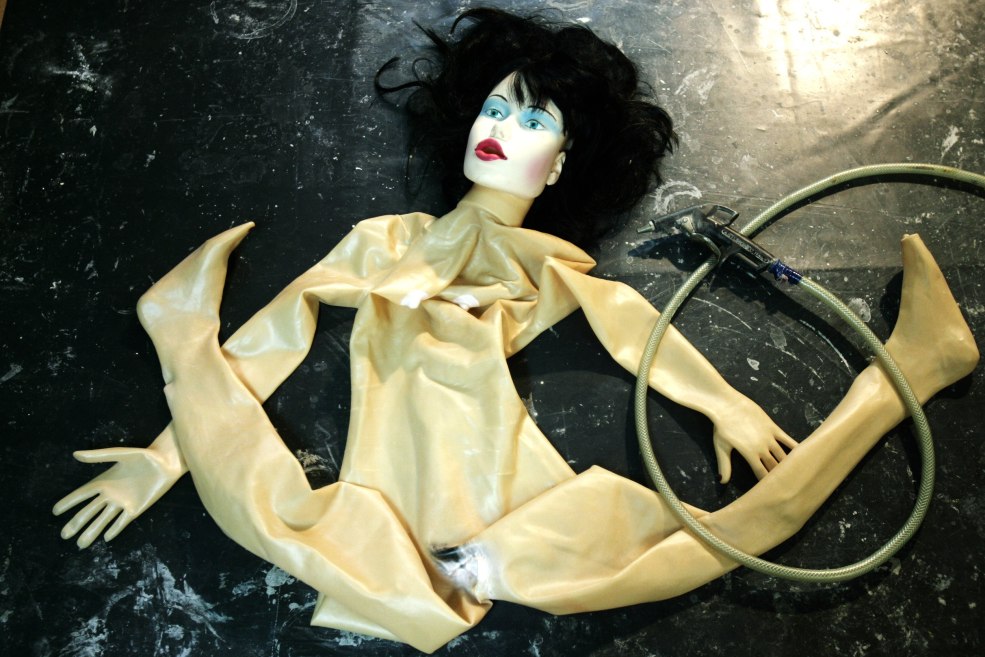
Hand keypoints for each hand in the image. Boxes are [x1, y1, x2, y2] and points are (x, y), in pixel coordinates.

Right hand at [53, 447, 182, 548]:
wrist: (166, 463)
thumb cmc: (144, 456)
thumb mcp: (120, 454)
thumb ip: (99, 456)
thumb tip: (75, 454)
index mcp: (104, 481)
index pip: (82, 494)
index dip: (69, 502)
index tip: (55, 511)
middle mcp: (110, 494)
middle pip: (89, 512)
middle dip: (76, 523)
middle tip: (63, 535)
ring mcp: (122, 503)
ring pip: (103, 520)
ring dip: (92, 532)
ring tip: (79, 545)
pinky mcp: (136, 509)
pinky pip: (122, 522)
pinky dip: (113, 530)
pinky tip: (105, 538)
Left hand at [711, 399, 797, 483]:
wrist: (727, 405)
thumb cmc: (722, 426)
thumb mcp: (721, 447)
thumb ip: (724, 465)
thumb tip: (722, 481)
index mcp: (750, 454)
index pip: (762, 474)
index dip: (768, 484)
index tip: (774, 492)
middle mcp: (762, 447)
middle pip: (774, 466)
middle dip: (781, 477)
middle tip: (789, 487)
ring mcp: (769, 437)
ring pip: (782, 455)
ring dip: (788, 465)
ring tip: (797, 476)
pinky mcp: (773, 427)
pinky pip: (787, 439)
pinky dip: (795, 447)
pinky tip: (803, 454)